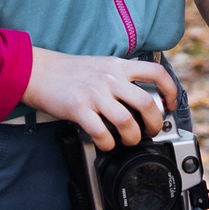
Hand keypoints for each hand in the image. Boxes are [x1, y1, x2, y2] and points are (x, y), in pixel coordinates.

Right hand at [23, 51, 177, 150]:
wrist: (38, 71)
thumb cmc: (70, 72)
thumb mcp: (102, 65)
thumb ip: (122, 77)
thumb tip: (143, 98)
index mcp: (118, 65)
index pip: (156, 73)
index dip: (170, 90)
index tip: (170, 104)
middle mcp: (110, 78)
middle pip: (146, 103)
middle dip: (154, 124)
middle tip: (151, 131)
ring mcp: (94, 93)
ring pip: (126, 122)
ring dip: (132, 138)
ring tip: (128, 141)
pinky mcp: (78, 108)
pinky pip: (101, 132)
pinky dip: (108, 144)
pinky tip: (106, 144)